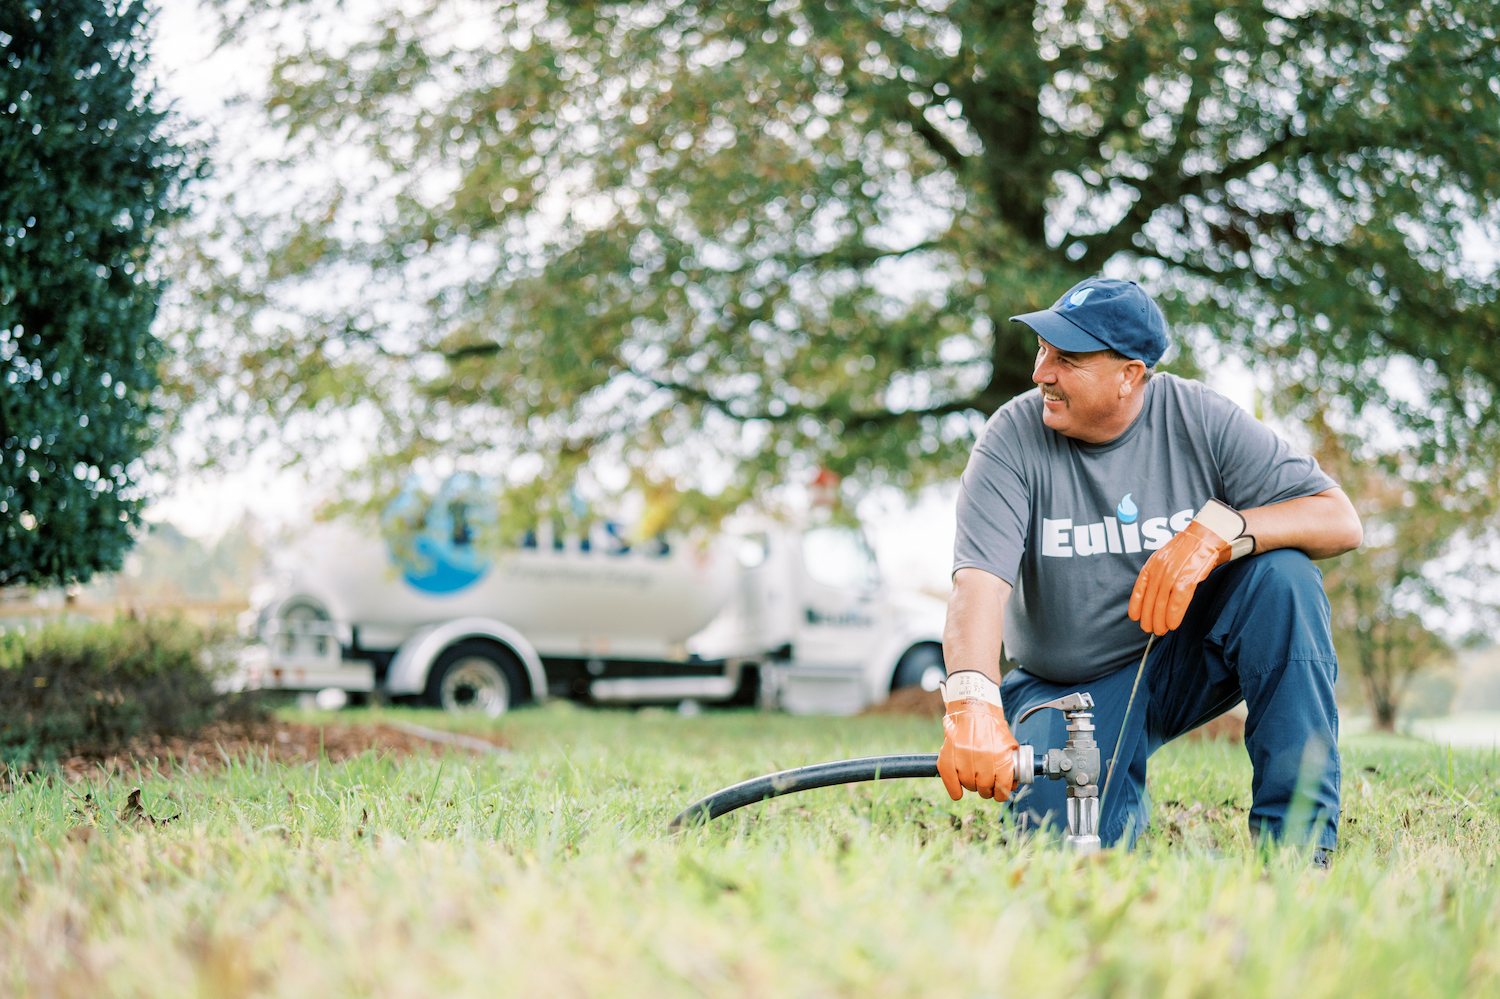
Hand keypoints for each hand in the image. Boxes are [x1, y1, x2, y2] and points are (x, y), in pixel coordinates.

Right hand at [937, 671, 1019, 800]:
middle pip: (984, 787)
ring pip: (968, 784)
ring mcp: (962, 755)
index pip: (1002, 786)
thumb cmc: (991, 725)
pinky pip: (950, 780)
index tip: (999, 793)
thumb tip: (1011, 784)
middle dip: (986, 790)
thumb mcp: (1008, 742)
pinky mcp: (947, 754)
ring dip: (971, 786)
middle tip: (986, 786)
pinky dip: (954, 790)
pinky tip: (958, 793)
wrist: (972, 705)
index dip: (1002, 793)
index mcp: (1000, 754)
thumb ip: (1011, 763)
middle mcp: (982, 756)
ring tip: (973, 779)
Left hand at [1128, 499, 1252, 634]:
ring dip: (1161, 619)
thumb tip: (1155, 594)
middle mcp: (1161, 567)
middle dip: (1149, 616)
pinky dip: (1174, 613)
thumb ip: (1159, 573)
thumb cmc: (1189, 549)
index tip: (1134, 617)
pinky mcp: (1189, 576)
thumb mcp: (1167, 558)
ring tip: (1161, 631)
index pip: (1140, 586)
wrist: (1208, 535)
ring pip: (1163, 600)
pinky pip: (1178, 599)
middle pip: (1151, 597)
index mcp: (1153, 563)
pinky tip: (1173, 624)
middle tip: (1149, 630)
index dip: (1136, 603)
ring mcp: (1174, 571)